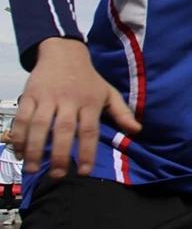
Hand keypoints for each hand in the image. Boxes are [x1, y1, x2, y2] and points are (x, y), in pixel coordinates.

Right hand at [14, 38, 141, 177]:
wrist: (64, 53)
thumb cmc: (89, 79)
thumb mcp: (109, 92)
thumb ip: (122, 113)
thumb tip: (137, 130)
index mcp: (90, 102)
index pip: (89, 130)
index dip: (86, 151)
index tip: (84, 171)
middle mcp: (68, 100)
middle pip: (63, 129)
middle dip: (59, 154)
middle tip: (57, 175)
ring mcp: (47, 97)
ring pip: (38, 125)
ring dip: (34, 148)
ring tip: (33, 168)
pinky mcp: (29, 95)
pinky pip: (22, 118)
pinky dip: (19, 136)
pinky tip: (19, 152)